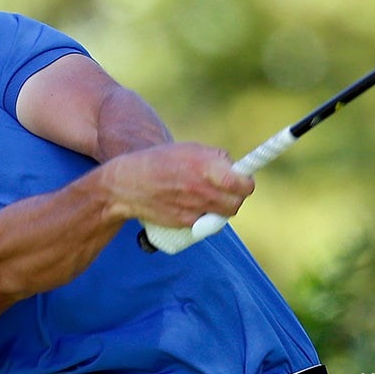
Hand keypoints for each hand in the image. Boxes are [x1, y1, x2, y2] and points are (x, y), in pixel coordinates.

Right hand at [98, 143, 253, 227]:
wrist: (128, 184)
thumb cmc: (162, 162)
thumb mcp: (190, 150)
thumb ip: (216, 159)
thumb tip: (237, 169)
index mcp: (204, 166)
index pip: (240, 182)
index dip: (246, 183)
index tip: (244, 180)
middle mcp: (200, 189)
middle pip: (236, 202)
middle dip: (237, 196)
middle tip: (231, 189)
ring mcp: (192, 208)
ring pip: (224, 215)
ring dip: (224, 207)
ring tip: (211, 196)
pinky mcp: (185, 223)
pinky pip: (208, 224)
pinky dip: (207, 217)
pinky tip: (196, 206)